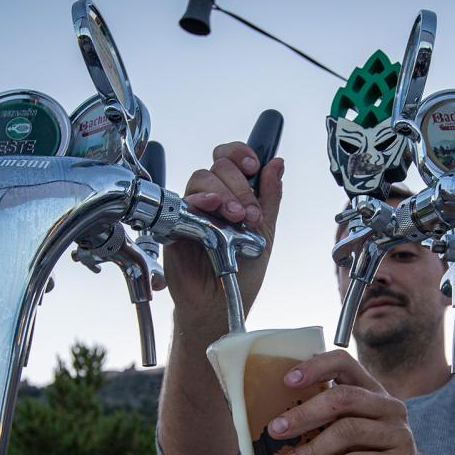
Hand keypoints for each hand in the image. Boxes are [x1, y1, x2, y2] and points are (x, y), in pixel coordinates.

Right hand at [168, 142, 283, 332]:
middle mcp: (214, 197)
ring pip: (202, 177)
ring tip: (234, 218)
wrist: (223, 301)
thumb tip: (276, 163)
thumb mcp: (266, 231)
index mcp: (235, 194)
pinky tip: (211, 208)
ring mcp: (194, 208)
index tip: (253, 166)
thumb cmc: (242, 271)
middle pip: (219, 165)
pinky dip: (200, 199)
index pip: (232, 158)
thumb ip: (270, 197)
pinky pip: (184, 200)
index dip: (241, 154)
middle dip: (239, 185)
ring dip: (223, 193)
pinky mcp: (178, 222)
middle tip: (248, 213)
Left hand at [267, 350, 429, 454]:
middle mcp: (389, 407)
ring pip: (348, 432)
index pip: (345, 363)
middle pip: (343, 398)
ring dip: (311, 449)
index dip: (315, 367)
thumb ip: (327, 418)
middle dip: (304, 414)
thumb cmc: (370, 454)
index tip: (287, 381)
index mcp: (373, 391)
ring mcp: (398, 435)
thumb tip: (277, 421)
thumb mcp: (351, 430)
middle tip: (276, 430)